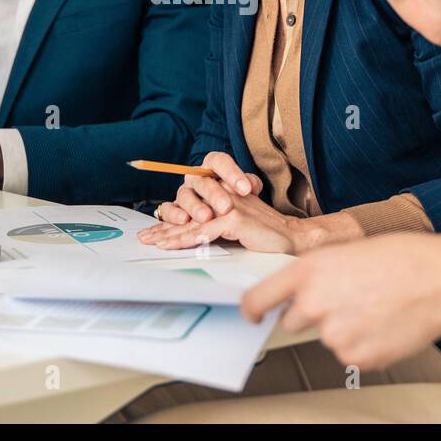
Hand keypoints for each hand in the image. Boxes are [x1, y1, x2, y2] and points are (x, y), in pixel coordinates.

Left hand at [139, 190, 307, 253]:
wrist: (294, 237)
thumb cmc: (268, 235)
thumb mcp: (239, 226)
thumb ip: (219, 225)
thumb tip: (196, 237)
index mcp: (224, 194)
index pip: (193, 205)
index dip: (172, 218)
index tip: (154, 231)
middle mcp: (224, 194)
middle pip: (188, 210)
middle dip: (165, 225)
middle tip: (146, 237)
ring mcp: (229, 205)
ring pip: (193, 221)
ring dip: (171, 234)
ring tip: (154, 244)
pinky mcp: (234, 218)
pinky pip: (204, 231)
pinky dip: (186, 240)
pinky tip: (172, 246)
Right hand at [153, 151, 264, 225]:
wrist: (220, 218)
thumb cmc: (234, 201)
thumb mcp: (245, 192)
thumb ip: (250, 184)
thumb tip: (251, 184)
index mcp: (212, 168)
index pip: (219, 161)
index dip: (232, 173)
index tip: (246, 189)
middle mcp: (196, 178)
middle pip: (202, 180)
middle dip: (214, 194)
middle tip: (226, 208)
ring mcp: (183, 193)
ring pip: (184, 195)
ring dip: (194, 206)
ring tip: (206, 217)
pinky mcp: (171, 209)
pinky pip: (167, 209)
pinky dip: (173, 214)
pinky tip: (183, 221)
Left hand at [240, 233, 440, 369]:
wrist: (438, 282)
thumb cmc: (399, 259)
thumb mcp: (344, 252)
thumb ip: (316, 275)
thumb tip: (302, 294)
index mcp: (307, 272)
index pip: (258, 298)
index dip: (251, 310)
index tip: (253, 315)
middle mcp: (313, 303)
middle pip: (292, 320)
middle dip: (311, 313)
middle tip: (345, 299)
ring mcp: (333, 334)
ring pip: (326, 336)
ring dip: (342, 327)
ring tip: (374, 306)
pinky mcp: (354, 357)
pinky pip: (349, 353)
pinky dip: (363, 342)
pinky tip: (383, 322)